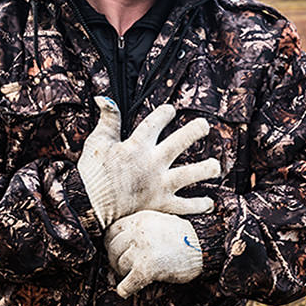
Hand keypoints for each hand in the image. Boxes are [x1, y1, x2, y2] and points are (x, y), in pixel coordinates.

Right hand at [78, 96, 219, 227]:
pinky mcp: (161, 206)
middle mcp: (152, 163)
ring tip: (216, 166)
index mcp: (136, 145)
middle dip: (194, 132)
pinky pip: (184, 207)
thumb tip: (104, 97)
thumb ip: (108, 120)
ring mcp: (159, 185)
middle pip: (179, 143)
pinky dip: (198, 206)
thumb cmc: (92, 174)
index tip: (170, 110)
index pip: (154, 123)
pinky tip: (209, 203)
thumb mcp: (97, 142)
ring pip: (189, 174)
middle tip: (204, 125)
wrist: (89, 207)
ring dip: (205, 169)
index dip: (163, 114)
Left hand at [105, 211, 203, 298]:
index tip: (117, 253)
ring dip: (122, 275)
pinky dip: (124, 290)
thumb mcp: (160, 225)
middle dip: (115, 261)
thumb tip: (114, 253)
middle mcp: (138, 232)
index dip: (112, 245)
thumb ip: (139, 234)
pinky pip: (127, 283)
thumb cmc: (186, 240)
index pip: (112, 231)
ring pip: (119, 265)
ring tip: (133, 277)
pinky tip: (126, 291)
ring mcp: (142, 250)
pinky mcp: (147, 268)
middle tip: (123, 269)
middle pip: (112, 249)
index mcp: (140, 219)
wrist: (205, 247)